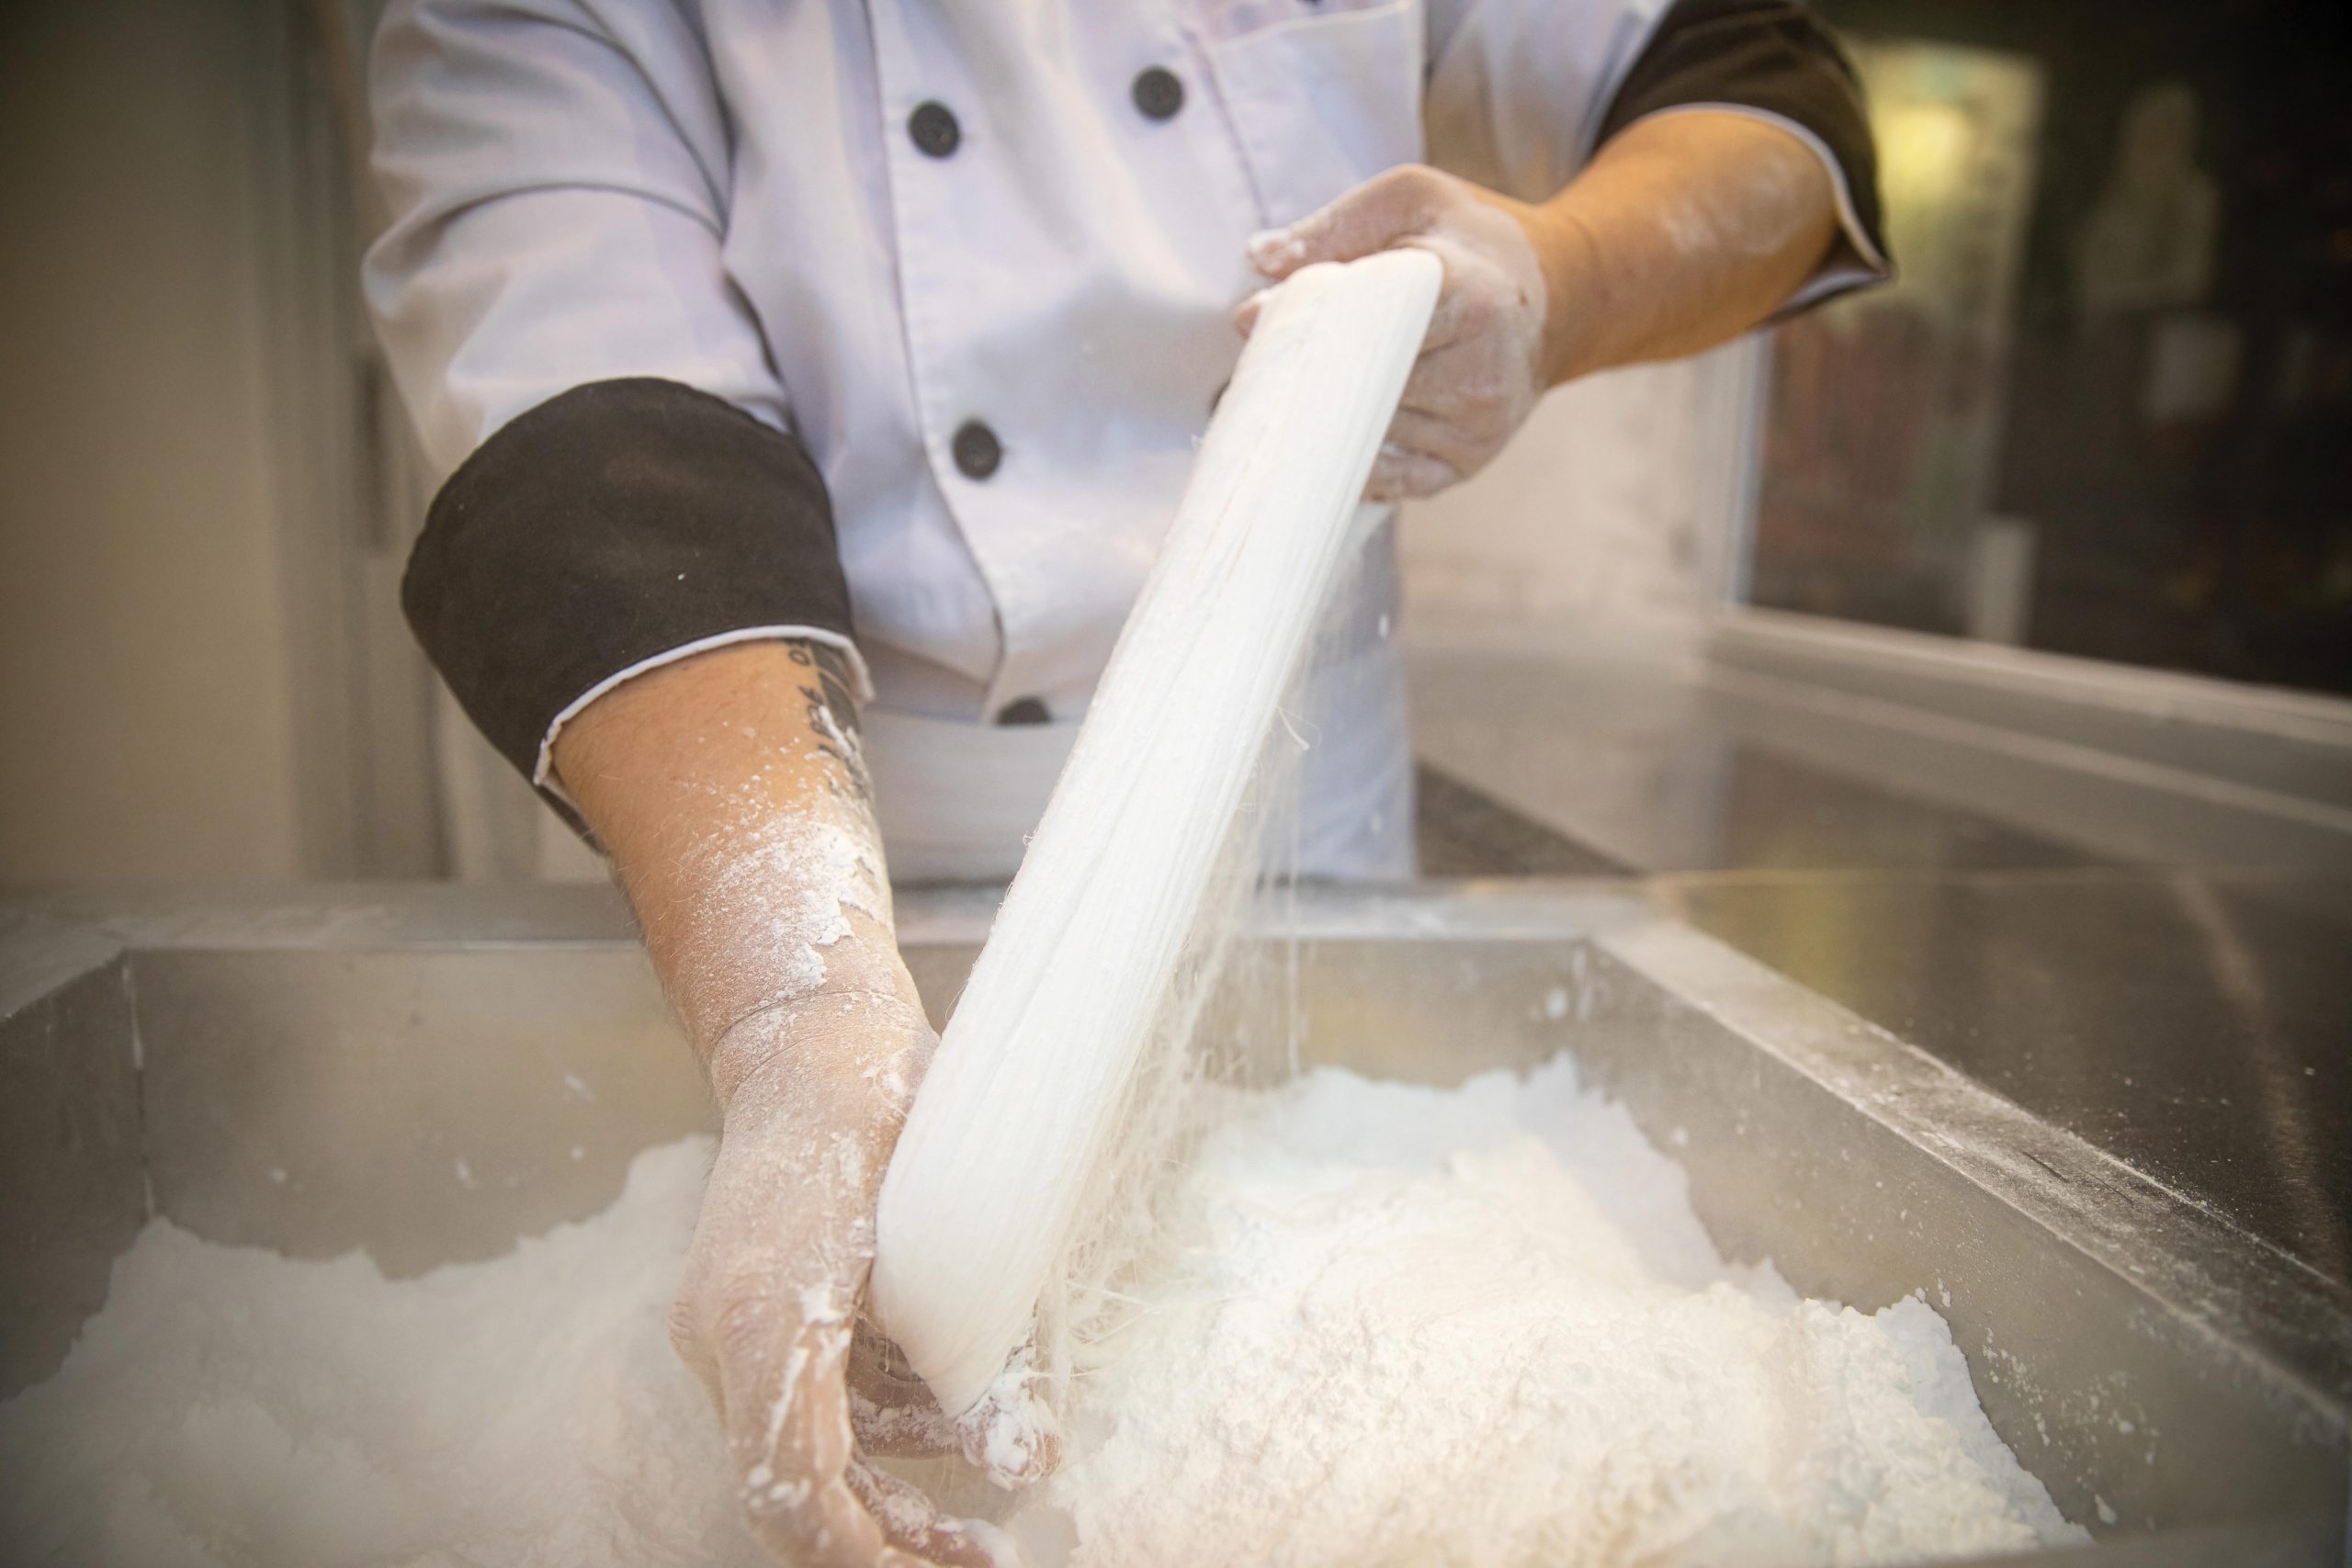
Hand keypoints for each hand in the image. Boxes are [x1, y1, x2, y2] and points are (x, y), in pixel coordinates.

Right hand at [548, 643, 1055, 1566]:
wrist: (817, 1029)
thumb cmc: (886, 1101)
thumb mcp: (946, 1227)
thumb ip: (971, 1354)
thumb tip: (1029, 1464)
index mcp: (760, 1314)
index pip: (793, 1483)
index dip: (864, 1551)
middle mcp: (726, 1330)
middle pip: (797, 1483)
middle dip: (894, 1537)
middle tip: (987, 1561)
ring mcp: (736, 1319)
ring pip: (819, 1444)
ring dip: (907, 1483)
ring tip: (1005, 1499)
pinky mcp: (765, 1304)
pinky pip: (824, 1393)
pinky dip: (894, 1420)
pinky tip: (967, 1424)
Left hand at [1241, 164, 1567, 501]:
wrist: (1552, 299)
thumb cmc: (1470, 243)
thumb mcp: (1415, 201)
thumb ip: (1339, 224)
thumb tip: (1260, 260)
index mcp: (1470, 297)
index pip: (1373, 324)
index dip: (1311, 322)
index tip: (1255, 317)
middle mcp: (1481, 370)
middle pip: (1361, 387)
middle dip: (1305, 373)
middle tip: (1260, 359)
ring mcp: (1477, 425)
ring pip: (1367, 432)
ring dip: (1322, 415)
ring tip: (1296, 384)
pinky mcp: (1467, 463)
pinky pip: (1390, 479)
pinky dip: (1351, 459)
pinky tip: (1331, 431)